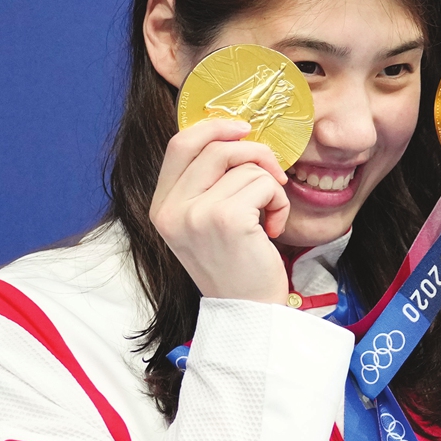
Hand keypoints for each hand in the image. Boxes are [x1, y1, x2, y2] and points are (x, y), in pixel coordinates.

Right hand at [150, 118, 290, 302]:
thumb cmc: (235, 267)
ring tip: (268, 218)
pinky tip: (273, 229)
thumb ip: (205, 184)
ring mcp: (197, 214)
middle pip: (215, 148)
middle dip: (254, 152)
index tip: (243, 130)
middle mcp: (172, 210)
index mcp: (161, 208)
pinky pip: (264, 184)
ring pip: (246, 166)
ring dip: (270, 188)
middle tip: (274, 175)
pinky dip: (279, 203)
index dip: (213, 128)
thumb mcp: (204, 224)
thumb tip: (233, 137)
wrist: (248, 312)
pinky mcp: (227, 219)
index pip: (179, 145)